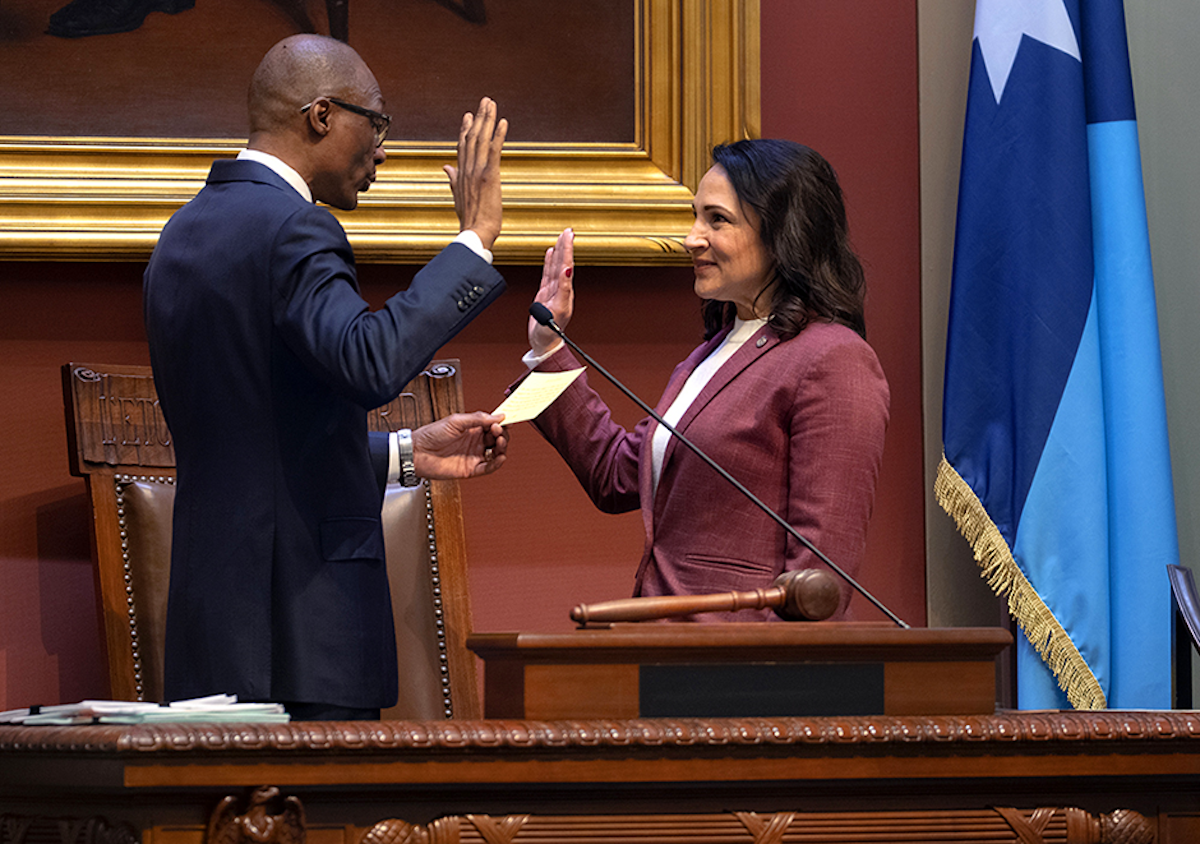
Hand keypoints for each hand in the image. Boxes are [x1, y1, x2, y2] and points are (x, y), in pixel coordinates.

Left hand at [412, 412, 507, 479]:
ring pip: (496, 452)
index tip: (507, 419)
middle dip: (501, 433)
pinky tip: (500, 457)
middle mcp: (475, 442)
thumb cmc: (431, 435)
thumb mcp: (455, 421)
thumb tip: (496, 416)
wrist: (418, 452)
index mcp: (472, 429)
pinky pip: (488, 467)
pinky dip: (497, 463)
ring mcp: (473, 455)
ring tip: (499, 440)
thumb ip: (477, 419)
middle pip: (497, 438)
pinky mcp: (471, 469)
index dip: (501, 423)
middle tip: (497, 429)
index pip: (492, 425)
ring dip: (502, 446)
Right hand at [443, 97, 507, 250]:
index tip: (469, 115)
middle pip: (472, 137)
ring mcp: (477, 171)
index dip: (466, 129)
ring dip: (487, 119)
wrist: (475, 233)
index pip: (463, 146)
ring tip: (492, 104)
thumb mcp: (458, 197)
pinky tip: (502, 122)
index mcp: (461, 174)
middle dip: (479, 117)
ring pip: (481, 139)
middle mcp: (467, 169)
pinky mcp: (489, 176)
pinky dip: (498, 135)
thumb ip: (453, 180)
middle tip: (485, 101)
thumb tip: (446, 168)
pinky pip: (494, 150)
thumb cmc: (470, 220)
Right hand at [528, 228, 574, 356]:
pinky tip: (550, 254)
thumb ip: (562, 290)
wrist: (544, 344)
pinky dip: (548, 263)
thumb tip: (566, 271)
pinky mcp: (545, 295)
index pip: (567, 266)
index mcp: (566, 292)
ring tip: (561, 238)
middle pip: (563, 263)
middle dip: (565, 246)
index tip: (569, 236)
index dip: (568, 250)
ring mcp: (553, 291)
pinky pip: (547, 274)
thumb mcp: (558, 310)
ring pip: (555, 266)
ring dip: (559, 252)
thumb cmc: (550, 333)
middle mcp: (561, 290)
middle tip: (567, 231)